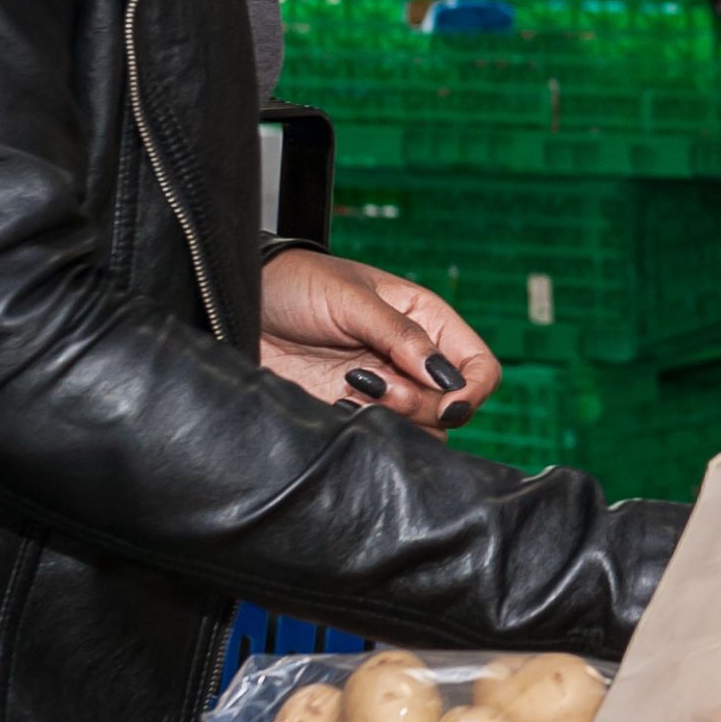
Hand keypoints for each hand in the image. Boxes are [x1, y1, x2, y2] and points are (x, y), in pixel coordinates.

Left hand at [262, 246, 498, 430]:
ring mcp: (384, 388)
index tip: (448, 404)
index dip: (473, 391)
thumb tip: (447, 379)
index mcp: (427, 321)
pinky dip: (367, 430)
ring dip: (393, 419)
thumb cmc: (298, 283)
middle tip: (372, 382)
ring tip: (351, 391)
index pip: (479, 366)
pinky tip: (336, 404)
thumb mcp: (352, 298)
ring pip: (423, 430)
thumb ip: (401, 336)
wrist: (241, 302)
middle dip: (419, 404)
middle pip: (452, 407)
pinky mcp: (352, 411)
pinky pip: (381, 437)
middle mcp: (413, 360)